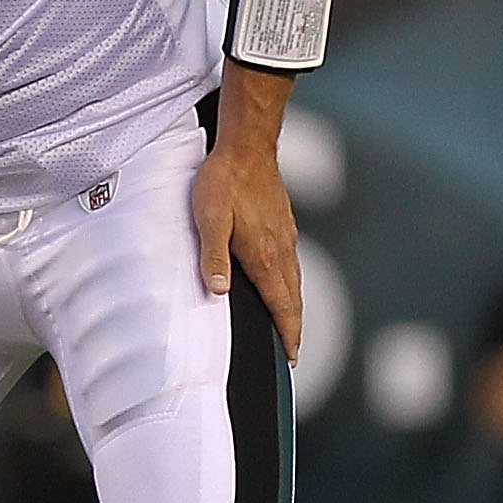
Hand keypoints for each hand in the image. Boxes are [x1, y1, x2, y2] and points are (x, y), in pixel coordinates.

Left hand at [192, 142, 301, 362]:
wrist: (247, 145)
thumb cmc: (223, 181)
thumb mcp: (209, 219)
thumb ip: (214, 256)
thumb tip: (220, 292)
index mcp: (264, 254)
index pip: (281, 304)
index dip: (287, 333)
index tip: (293, 357)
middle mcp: (280, 249)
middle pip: (293, 298)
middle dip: (293, 327)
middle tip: (293, 352)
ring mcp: (285, 235)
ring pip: (294, 280)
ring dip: (292, 306)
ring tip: (289, 324)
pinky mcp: (283, 223)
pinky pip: (290, 262)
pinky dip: (289, 283)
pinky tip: (281, 282)